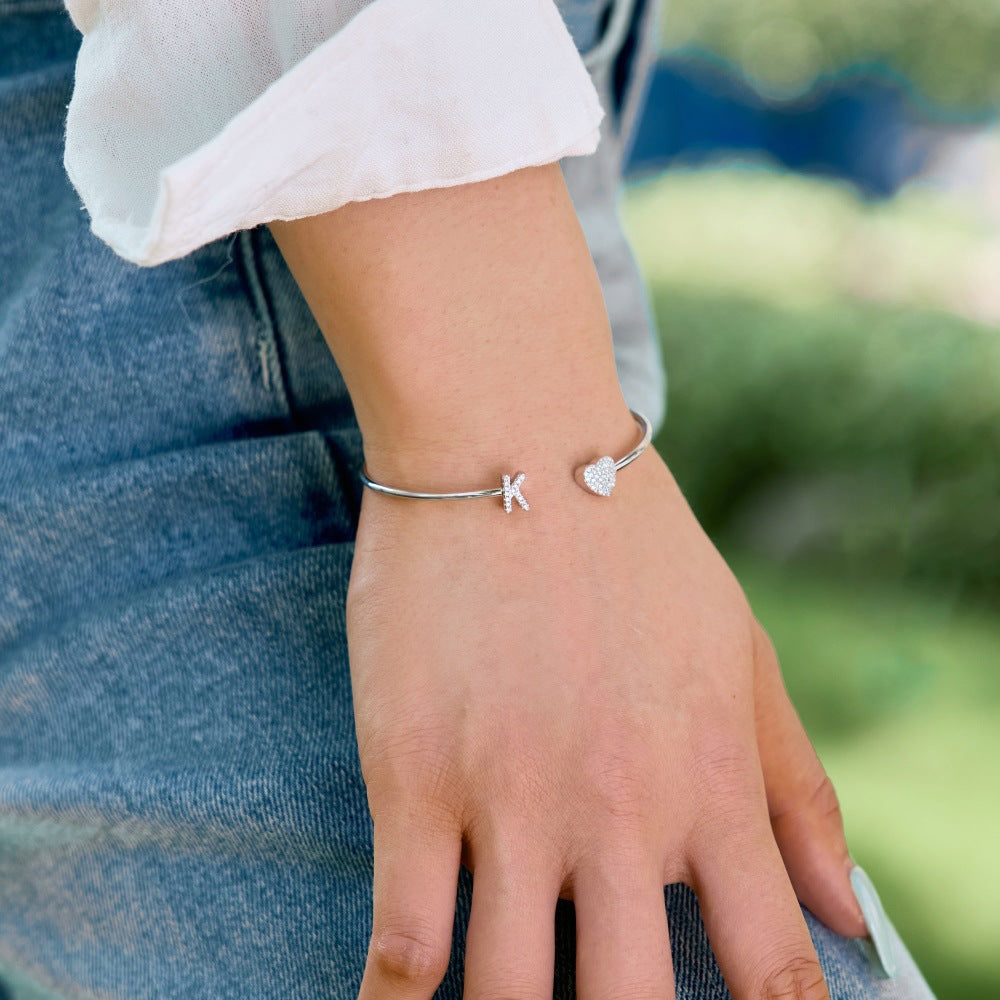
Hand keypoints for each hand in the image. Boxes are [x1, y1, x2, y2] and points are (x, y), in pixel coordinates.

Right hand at [346, 440, 865, 999]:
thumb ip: (794, 783)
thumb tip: (846, 908)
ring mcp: (511, 802)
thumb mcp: (738, 646)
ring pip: (513, 997)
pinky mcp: (415, 780)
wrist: (512, 444)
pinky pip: (406, 936)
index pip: (771, 967)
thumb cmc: (631, 542)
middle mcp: (617, 811)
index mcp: (707, 781)